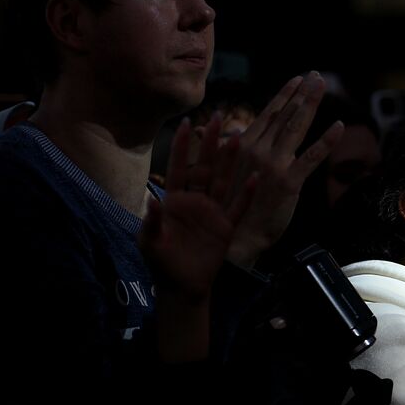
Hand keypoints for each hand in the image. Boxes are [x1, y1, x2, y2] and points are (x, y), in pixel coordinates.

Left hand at [142, 113, 256, 302]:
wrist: (181, 287)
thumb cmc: (161, 264)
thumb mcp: (149, 242)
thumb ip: (151, 221)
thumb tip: (153, 199)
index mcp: (174, 200)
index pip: (179, 167)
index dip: (182, 146)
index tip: (186, 122)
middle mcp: (195, 200)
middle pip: (205, 166)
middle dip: (212, 142)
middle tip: (219, 116)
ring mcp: (212, 212)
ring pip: (223, 181)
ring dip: (231, 160)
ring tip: (239, 136)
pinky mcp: (226, 228)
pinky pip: (238, 208)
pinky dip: (246, 194)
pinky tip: (255, 177)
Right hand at [223, 72, 343, 267]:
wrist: (237, 235)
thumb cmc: (232, 205)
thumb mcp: (226, 170)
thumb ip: (234, 148)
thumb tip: (237, 131)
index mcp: (245, 145)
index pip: (269, 113)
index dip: (285, 95)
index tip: (297, 79)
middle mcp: (258, 149)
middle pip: (285, 115)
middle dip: (302, 93)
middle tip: (316, 75)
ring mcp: (274, 164)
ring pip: (296, 127)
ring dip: (311, 103)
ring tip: (322, 85)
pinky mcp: (288, 182)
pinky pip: (311, 157)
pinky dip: (326, 141)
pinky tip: (339, 125)